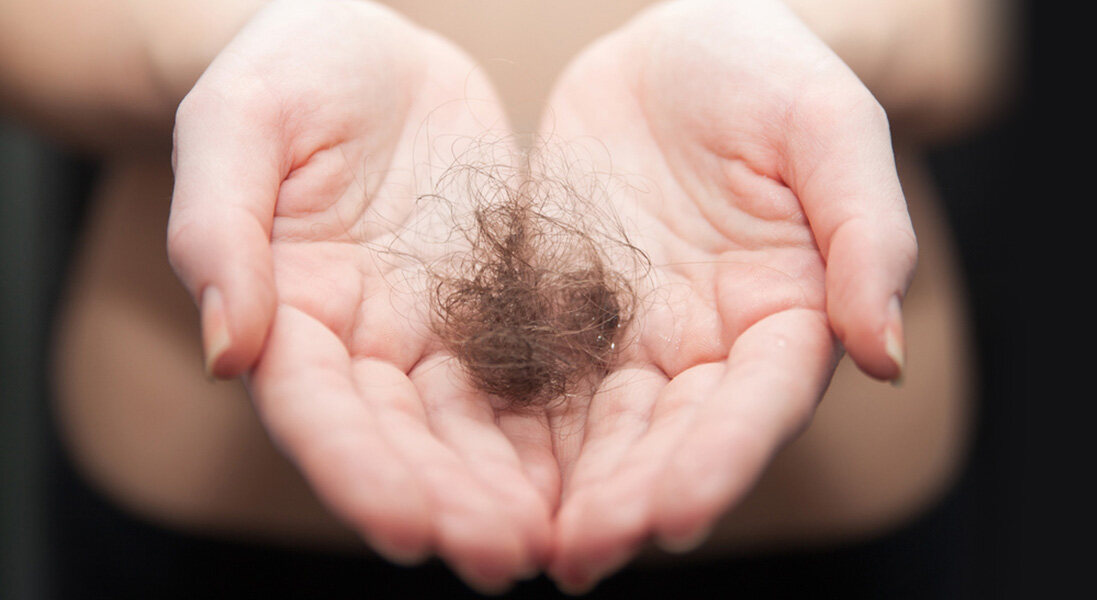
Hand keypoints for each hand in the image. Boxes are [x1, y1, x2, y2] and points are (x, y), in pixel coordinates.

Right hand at [169, 0, 552, 591]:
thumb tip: (229, 351)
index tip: (409, 531)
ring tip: (566, 544)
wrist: (370, 49)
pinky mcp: (499, 312)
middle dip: (455, 506)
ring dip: (515, 493)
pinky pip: (535, 381)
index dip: (361, 474)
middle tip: (509, 560)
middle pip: (407, 444)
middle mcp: (363, 345)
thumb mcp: (240, 124)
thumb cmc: (286, 72)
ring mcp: (435, 335)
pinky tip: (609, 474)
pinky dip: (564, 433)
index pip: (319, 413)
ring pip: (476, 432)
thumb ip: (220, 230)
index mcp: (289, 312)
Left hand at [532, 0, 916, 590]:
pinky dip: (512, 442)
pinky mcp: (568, 321)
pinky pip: (537, 389)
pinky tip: (472, 483)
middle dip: (632, 499)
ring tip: (522, 551)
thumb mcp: (831, 125)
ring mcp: (639, 339)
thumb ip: (868, 232)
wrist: (678, 43)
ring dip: (570, 496)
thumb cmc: (770, 71)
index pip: (760, 401)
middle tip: (583, 554)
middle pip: (677, 439)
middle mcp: (715, 346)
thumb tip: (884, 354)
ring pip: (604, 436)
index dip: (722, 460)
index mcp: (791, 312)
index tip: (676, 514)